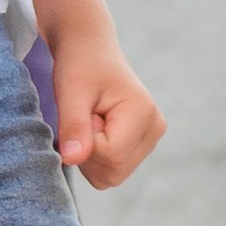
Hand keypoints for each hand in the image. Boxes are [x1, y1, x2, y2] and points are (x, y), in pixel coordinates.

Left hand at [49, 30, 166, 191]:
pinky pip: (111, 169)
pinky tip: (95, 127)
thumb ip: (74, 126)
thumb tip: (72, 159)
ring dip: (91, 154)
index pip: (111, 157)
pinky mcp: (141, 144)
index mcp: (145, 114)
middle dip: (89, 152)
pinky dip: (95, 156)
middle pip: (113, 173)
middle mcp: (155, 129)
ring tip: (91, 119)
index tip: (84, 112)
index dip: (86, 142)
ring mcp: (150, 139)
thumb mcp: (71, 91)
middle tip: (86, 117)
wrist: (89, 49)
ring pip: (111, 176)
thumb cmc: (80, 64)